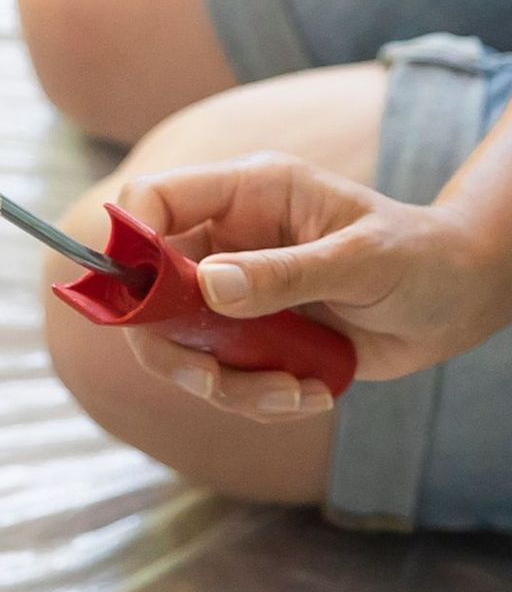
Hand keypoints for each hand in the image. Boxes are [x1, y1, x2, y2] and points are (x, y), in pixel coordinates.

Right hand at [115, 152, 511, 418]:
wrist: (459, 300)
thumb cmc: (420, 257)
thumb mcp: (360, 261)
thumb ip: (285, 274)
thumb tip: (209, 288)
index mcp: (245, 194)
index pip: (153, 201)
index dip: (131, 245)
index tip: (148, 301)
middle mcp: (227, 239)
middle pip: (146, 286)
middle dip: (171, 343)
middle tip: (210, 381)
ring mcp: (235, 290)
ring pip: (180, 343)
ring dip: (225, 383)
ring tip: (291, 395)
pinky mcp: (253, 335)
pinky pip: (222, 374)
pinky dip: (256, 397)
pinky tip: (310, 395)